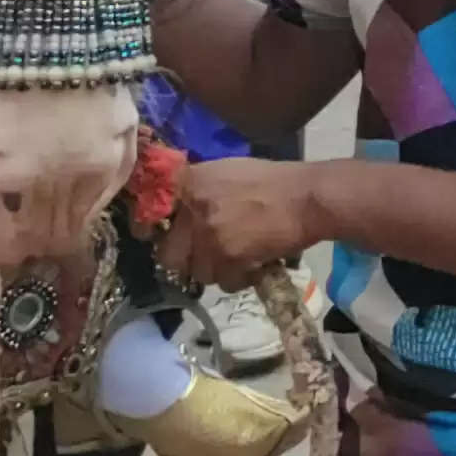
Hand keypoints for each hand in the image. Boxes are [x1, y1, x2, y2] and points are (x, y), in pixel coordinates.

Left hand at [160, 158, 326, 287]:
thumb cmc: (271, 181)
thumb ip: (197, 188)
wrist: (306, 197)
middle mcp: (193, 209)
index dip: (149, 232)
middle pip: (169, 256)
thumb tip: (175, 212)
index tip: (153, 239)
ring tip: (238, 256)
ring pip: (199, 273)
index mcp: (189, 182)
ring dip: (216, 270)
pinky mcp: (229, 257)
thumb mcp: (225, 172)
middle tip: (205, 256)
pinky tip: (253, 262)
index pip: (149, 214)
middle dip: (186, 261)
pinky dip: (239, 278)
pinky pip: (224, 283)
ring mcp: (209, 235)